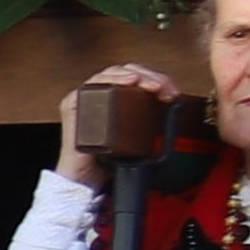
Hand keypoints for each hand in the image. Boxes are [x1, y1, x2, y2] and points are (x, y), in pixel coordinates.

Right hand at [56, 58, 178, 188]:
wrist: (88, 177)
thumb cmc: (110, 158)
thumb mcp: (140, 134)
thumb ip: (154, 118)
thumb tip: (176, 104)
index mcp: (114, 98)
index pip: (136, 77)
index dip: (156, 78)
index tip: (172, 91)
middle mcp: (99, 95)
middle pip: (125, 72)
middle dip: (149, 76)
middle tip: (163, 87)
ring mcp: (85, 98)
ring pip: (110, 74)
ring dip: (133, 74)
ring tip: (150, 84)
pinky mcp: (73, 104)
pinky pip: (89, 86)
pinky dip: (109, 80)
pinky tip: (127, 82)